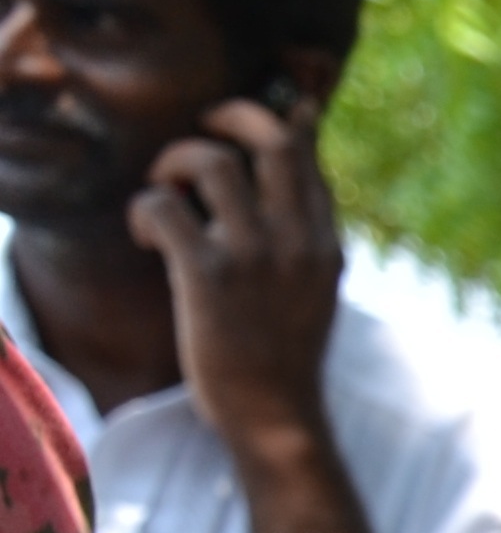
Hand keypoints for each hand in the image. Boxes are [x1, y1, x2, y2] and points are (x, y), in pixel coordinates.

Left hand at [125, 99, 342, 456]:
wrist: (276, 417)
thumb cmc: (284, 352)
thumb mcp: (314, 289)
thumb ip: (304, 236)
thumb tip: (292, 191)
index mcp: (324, 241)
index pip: (306, 154)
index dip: (274, 120)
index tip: (241, 122)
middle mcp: (296, 239)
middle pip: (270, 139)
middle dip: (227, 115)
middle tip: (200, 131)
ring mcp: (253, 256)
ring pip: (210, 161)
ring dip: (174, 163)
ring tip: (166, 191)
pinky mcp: (208, 276)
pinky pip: (163, 207)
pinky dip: (144, 210)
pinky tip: (146, 238)